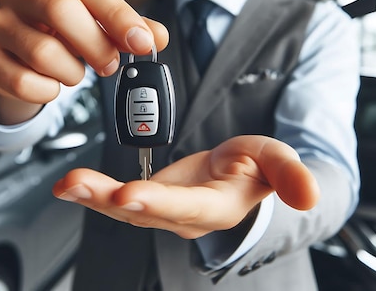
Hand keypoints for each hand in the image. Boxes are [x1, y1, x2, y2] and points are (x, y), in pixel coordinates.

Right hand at [0, 0, 168, 122]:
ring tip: (76, 71)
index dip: (117, 14)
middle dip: (95, 44)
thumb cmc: (62, 31)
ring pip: (42, 51)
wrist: (22, 55)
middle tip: (110, 64)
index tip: (142, 42)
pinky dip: (47, 91)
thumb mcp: (97, 21)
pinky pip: (23, 81)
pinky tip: (51, 83)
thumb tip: (156, 37)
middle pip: (59, 9)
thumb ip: (129, 28)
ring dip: (71, 71)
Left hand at [52, 135, 319, 238]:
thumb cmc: (256, 166)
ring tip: (65, 183)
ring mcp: (164, 212)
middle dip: (109, 199)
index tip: (129, 194)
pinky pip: (118, 200)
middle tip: (77, 185)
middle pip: (145, 212)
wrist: (238, 177)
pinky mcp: (148, 201)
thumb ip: (289, 174)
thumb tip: (310, 195)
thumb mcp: (276, 159)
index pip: (186, 207)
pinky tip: (70, 184)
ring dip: (93, 196)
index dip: (158, 203)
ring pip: (124, 210)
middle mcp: (185, 217)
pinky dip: (93, 192)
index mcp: (217, 207)